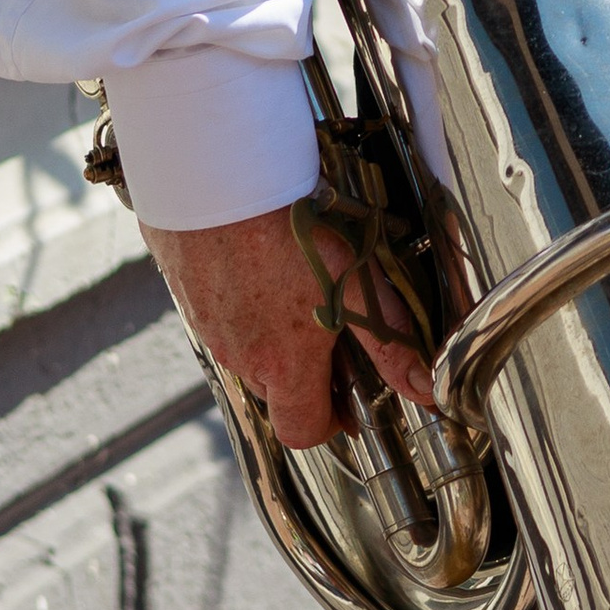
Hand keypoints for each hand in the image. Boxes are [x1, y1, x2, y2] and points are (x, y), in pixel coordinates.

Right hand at [143, 205, 435, 442]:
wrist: (219, 176)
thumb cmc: (292, 228)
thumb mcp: (358, 281)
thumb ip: (389, 341)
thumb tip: (424, 387)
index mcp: (284, 364)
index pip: (301, 432)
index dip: (329, 423)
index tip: (347, 396)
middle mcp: (240, 357)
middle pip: (276, 392)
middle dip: (304, 371)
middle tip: (329, 326)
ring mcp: (208, 328)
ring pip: (246, 354)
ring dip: (271, 337)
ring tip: (294, 284)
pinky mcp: (186, 296)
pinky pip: (219, 318)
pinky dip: (242, 306)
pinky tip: (260, 263)